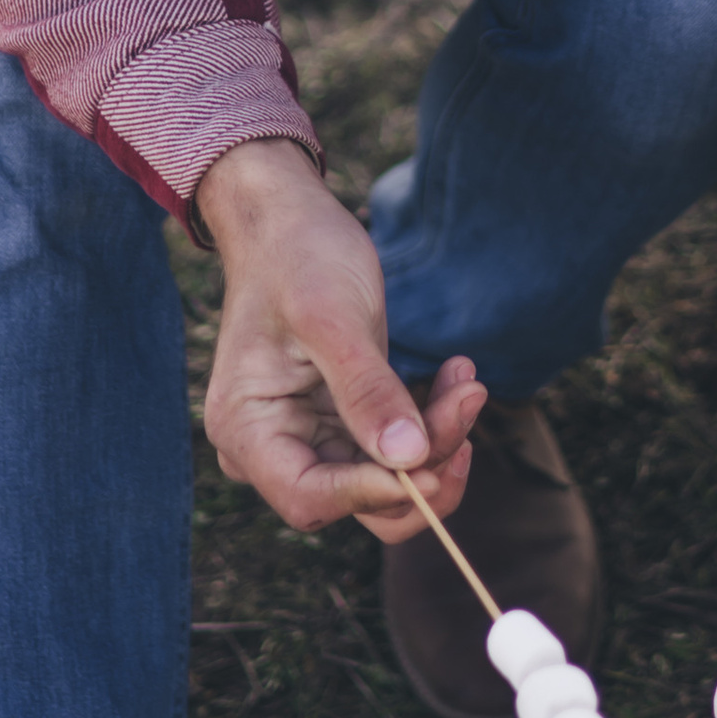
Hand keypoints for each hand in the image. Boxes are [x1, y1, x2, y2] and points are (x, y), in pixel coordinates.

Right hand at [194, 140, 483, 541]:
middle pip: (356, 499)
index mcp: (248, 430)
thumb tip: (407, 460)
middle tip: (468, 404)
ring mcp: (310, 437)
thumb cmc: (297, 255)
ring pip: (385, 478)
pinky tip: (455, 375)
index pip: (310, 498)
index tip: (433, 463)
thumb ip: (366, 390)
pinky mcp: (343, 422)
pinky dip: (432, 422)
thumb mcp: (333, 317)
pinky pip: (395, 448)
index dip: (373, 493)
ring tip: (467, 383)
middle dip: (420, 465)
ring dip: (436, 441)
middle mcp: (274, 447)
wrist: (289, 219)